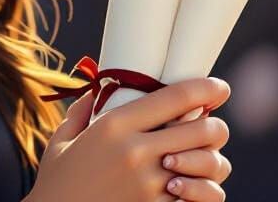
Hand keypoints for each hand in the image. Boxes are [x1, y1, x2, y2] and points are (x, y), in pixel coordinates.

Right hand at [27, 76, 232, 201]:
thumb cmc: (57, 181)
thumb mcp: (63, 139)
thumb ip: (82, 111)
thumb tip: (98, 88)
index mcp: (114, 125)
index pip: (173, 98)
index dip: (204, 88)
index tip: (219, 86)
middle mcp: (136, 152)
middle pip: (200, 130)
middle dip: (216, 126)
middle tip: (215, 125)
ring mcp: (150, 185)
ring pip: (208, 166)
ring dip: (214, 161)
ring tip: (208, 158)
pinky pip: (200, 198)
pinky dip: (206, 191)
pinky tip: (198, 186)